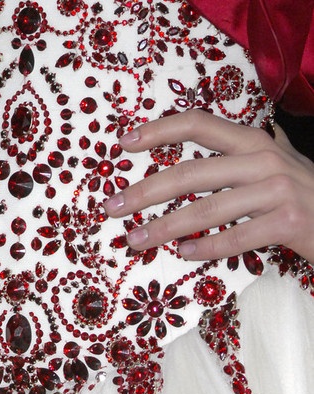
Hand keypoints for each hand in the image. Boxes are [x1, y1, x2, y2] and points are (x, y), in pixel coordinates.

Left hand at [103, 110, 313, 263]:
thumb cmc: (300, 193)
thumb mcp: (269, 165)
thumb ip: (233, 159)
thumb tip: (184, 161)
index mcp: (253, 142)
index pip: (198, 125)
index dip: (158, 131)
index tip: (124, 144)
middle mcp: (263, 159)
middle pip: (190, 173)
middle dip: (144, 192)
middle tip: (111, 208)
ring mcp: (278, 190)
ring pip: (206, 210)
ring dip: (164, 228)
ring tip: (135, 239)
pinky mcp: (290, 222)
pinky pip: (236, 238)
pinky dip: (206, 248)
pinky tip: (183, 254)